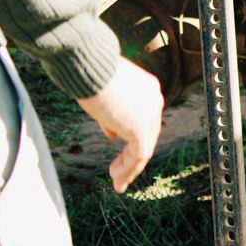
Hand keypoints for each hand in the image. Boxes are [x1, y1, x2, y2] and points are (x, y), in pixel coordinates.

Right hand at [77, 58, 162, 192]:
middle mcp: (154, 100)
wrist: (90, 64)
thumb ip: (113, 111)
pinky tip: (116, 177)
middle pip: (149, 133)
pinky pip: (138, 154)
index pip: (144, 115)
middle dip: (134, 154)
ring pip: (145, 147)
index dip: (130, 132)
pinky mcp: (140, 127)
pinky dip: (128, 168)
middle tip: (120, 170)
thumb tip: (114, 131)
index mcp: (148, 88)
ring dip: (131, 167)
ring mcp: (149, 114)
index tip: (115, 140)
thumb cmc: (91, 71)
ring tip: (118, 181)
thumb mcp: (105, 92)